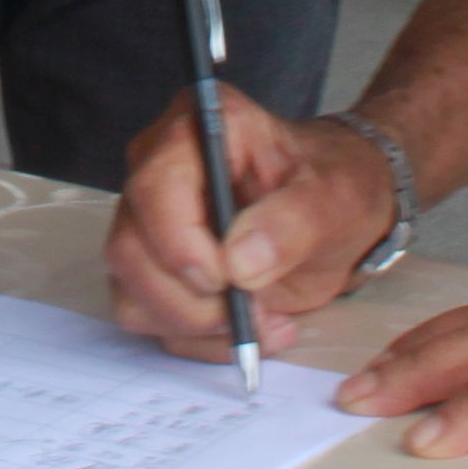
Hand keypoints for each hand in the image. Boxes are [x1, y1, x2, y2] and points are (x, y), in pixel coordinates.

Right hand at [102, 90, 394, 356]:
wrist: (336, 213)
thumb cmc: (335, 186)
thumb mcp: (334, 197)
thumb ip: (293, 223)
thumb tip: (240, 263)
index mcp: (199, 129)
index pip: (154, 189)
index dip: (181, 244)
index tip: (230, 278)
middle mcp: (158, 169)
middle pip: (131, 251)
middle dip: (192, 301)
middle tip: (254, 311)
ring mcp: (148, 222)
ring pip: (133, 294)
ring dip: (198, 326)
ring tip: (265, 319)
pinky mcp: (153, 268)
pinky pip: (151, 320)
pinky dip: (201, 339)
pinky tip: (253, 325)